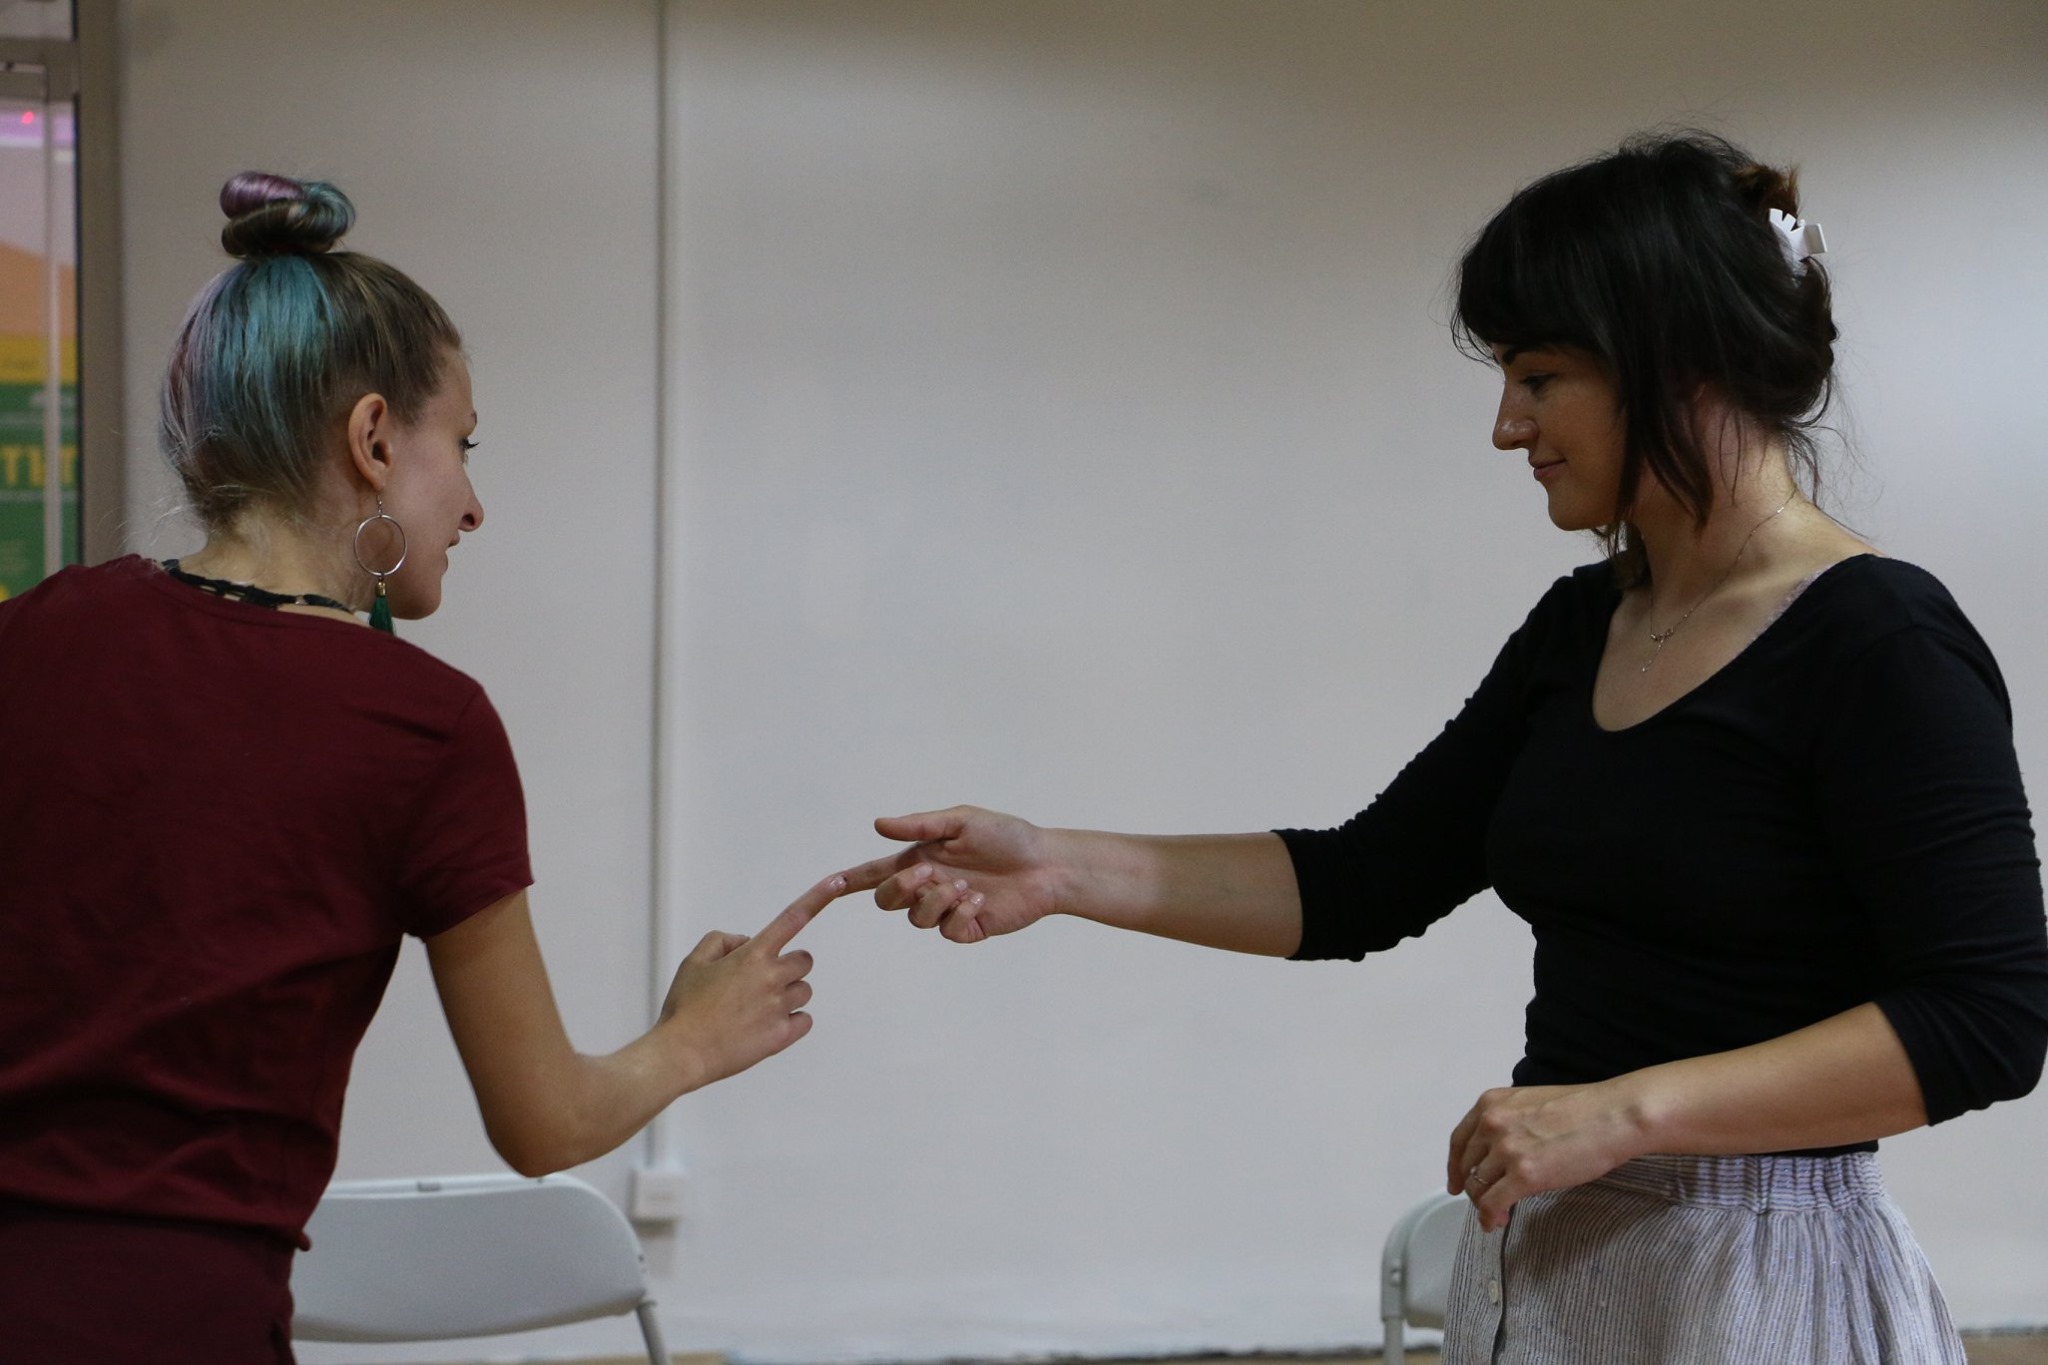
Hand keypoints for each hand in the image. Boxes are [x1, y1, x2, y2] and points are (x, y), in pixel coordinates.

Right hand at [658, 873, 843, 1086]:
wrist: (681, 1053)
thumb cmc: (685, 1008)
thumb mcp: (694, 962)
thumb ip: (722, 941)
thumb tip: (745, 942)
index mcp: (752, 956)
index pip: (792, 918)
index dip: (818, 897)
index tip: (838, 881)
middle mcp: (772, 978)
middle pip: (804, 961)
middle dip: (787, 967)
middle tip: (760, 982)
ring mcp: (779, 1008)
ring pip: (804, 991)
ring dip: (787, 994)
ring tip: (755, 1008)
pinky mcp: (782, 1036)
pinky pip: (805, 1020)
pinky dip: (792, 1021)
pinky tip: (767, 1025)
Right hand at [839, 806, 1057, 942]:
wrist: (1047, 864)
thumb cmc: (1008, 836)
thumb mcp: (963, 821)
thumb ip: (920, 825)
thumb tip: (878, 825)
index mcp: (921, 858)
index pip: (876, 873)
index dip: (850, 880)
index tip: (828, 885)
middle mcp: (929, 885)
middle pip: (886, 901)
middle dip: (901, 888)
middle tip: (928, 872)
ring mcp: (946, 909)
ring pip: (916, 918)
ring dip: (937, 900)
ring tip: (968, 886)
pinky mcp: (967, 928)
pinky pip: (947, 930)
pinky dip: (961, 913)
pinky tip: (981, 901)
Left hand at [1446, 1081, 1645, 1231]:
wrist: (1611, 1116)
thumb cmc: (1583, 1109)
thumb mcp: (1530, 1103)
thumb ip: (1509, 1122)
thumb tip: (1501, 1150)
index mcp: (1491, 1104)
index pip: (1459, 1140)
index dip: (1455, 1165)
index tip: (1456, 1182)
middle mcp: (1492, 1124)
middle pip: (1467, 1166)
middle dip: (1473, 1188)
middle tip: (1482, 1203)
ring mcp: (1506, 1150)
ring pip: (1478, 1186)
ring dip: (1484, 1205)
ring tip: (1496, 1215)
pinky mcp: (1524, 1175)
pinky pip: (1493, 1203)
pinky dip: (1490, 1217)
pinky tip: (1497, 1223)